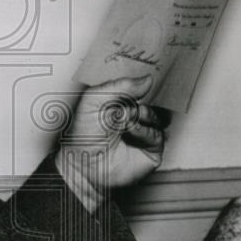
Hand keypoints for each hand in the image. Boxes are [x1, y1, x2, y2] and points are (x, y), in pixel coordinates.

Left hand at [54, 75, 168, 212]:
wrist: (84, 164)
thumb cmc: (83, 135)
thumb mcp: (93, 100)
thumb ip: (119, 86)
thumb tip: (147, 80)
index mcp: (120, 100)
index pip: (139, 85)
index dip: (143, 81)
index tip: (147, 76)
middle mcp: (133, 114)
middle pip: (153, 100)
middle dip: (145, 99)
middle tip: (133, 103)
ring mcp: (143, 130)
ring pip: (158, 115)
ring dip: (144, 115)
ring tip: (128, 121)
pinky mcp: (151, 148)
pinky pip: (157, 134)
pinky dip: (144, 131)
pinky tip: (132, 132)